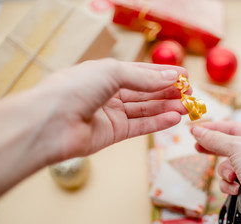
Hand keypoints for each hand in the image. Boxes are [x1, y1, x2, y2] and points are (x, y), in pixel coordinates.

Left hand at [35, 59, 189, 162]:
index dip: (163, 74)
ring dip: (166, 108)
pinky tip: (174, 119)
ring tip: (187, 107)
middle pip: (145, 92)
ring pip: (145, 110)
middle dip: (168, 92)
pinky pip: (140, 126)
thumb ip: (143, 77)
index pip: (141, 73)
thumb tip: (170, 78)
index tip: (184, 76)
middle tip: (190, 94)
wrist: (50, 122)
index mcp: (105, 74)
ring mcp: (111, 114)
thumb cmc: (74, 89)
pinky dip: (158, 123)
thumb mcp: (112, 72)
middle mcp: (108, 93)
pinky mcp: (113, 133)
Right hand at [191, 121, 240, 223]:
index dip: (216, 127)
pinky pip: (229, 182)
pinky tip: (236, 189)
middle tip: (197, 147)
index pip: (235, 128)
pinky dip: (229, 185)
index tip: (198, 128)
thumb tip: (198, 130)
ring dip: (225, 172)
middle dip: (214, 149)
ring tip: (232, 177)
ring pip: (227, 167)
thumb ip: (215, 138)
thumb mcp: (238, 147)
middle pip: (229, 147)